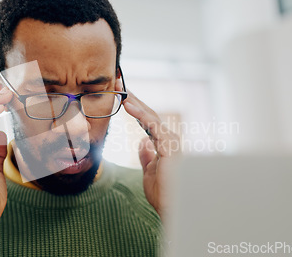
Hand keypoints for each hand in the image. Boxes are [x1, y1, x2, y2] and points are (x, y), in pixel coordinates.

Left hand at [123, 90, 179, 220]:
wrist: (173, 209)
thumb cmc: (164, 194)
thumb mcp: (149, 172)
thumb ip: (147, 155)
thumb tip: (143, 141)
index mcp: (164, 144)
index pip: (148, 121)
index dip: (134, 107)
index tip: (120, 94)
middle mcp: (170, 139)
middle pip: (149, 113)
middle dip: (133, 98)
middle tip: (118, 82)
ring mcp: (171, 142)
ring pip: (151, 116)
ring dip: (134, 101)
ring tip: (120, 88)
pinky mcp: (170, 147)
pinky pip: (153, 126)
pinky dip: (140, 114)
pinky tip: (128, 105)